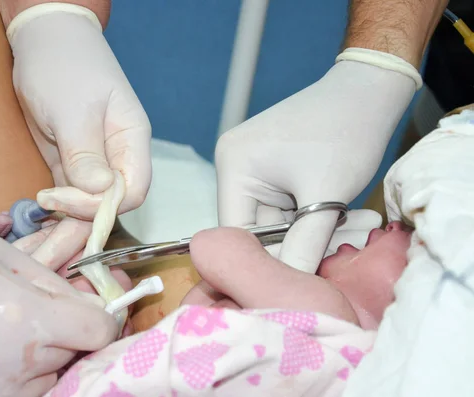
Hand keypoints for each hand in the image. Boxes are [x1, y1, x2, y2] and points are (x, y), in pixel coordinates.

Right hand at [0, 190, 116, 396]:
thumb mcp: (9, 258)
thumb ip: (60, 287)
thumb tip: (96, 304)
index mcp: (26, 322)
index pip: (99, 333)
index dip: (105, 316)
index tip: (95, 307)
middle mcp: (7, 370)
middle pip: (72, 359)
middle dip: (70, 336)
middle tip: (49, 313)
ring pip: (42, 385)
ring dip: (43, 361)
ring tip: (15, 330)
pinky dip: (10, 379)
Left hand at [7, 4, 151, 260]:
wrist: (42, 42)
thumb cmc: (65, 65)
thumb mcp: (73, 109)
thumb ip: (86, 154)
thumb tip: (100, 195)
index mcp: (131, 141)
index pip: (133, 190)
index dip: (103, 205)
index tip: (63, 198)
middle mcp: (117, 158)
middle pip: (110, 205)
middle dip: (79, 225)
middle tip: (42, 237)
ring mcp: (93, 163)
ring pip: (86, 206)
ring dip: (61, 225)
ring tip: (32, 245)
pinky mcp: (69, 165)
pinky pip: (66, 198)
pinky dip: (52, 214)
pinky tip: (34, 229)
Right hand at [216, 49, 418, 272]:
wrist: (369, 90)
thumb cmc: (346, 133)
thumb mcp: (326, 195)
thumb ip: (306, 247)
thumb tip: (290, 292)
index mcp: (235, 167)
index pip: (236, 233)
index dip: (265, 261)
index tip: (297, 283)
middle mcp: (235, 167)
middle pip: (257, 229)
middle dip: (297, 245)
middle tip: (337, 257)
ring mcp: (253, 167)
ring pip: (278, 222)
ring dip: (313, 232)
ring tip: (357, 229)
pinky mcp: (273, 170)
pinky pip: (288, 208)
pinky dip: (315, 217)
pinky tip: (347, 217)